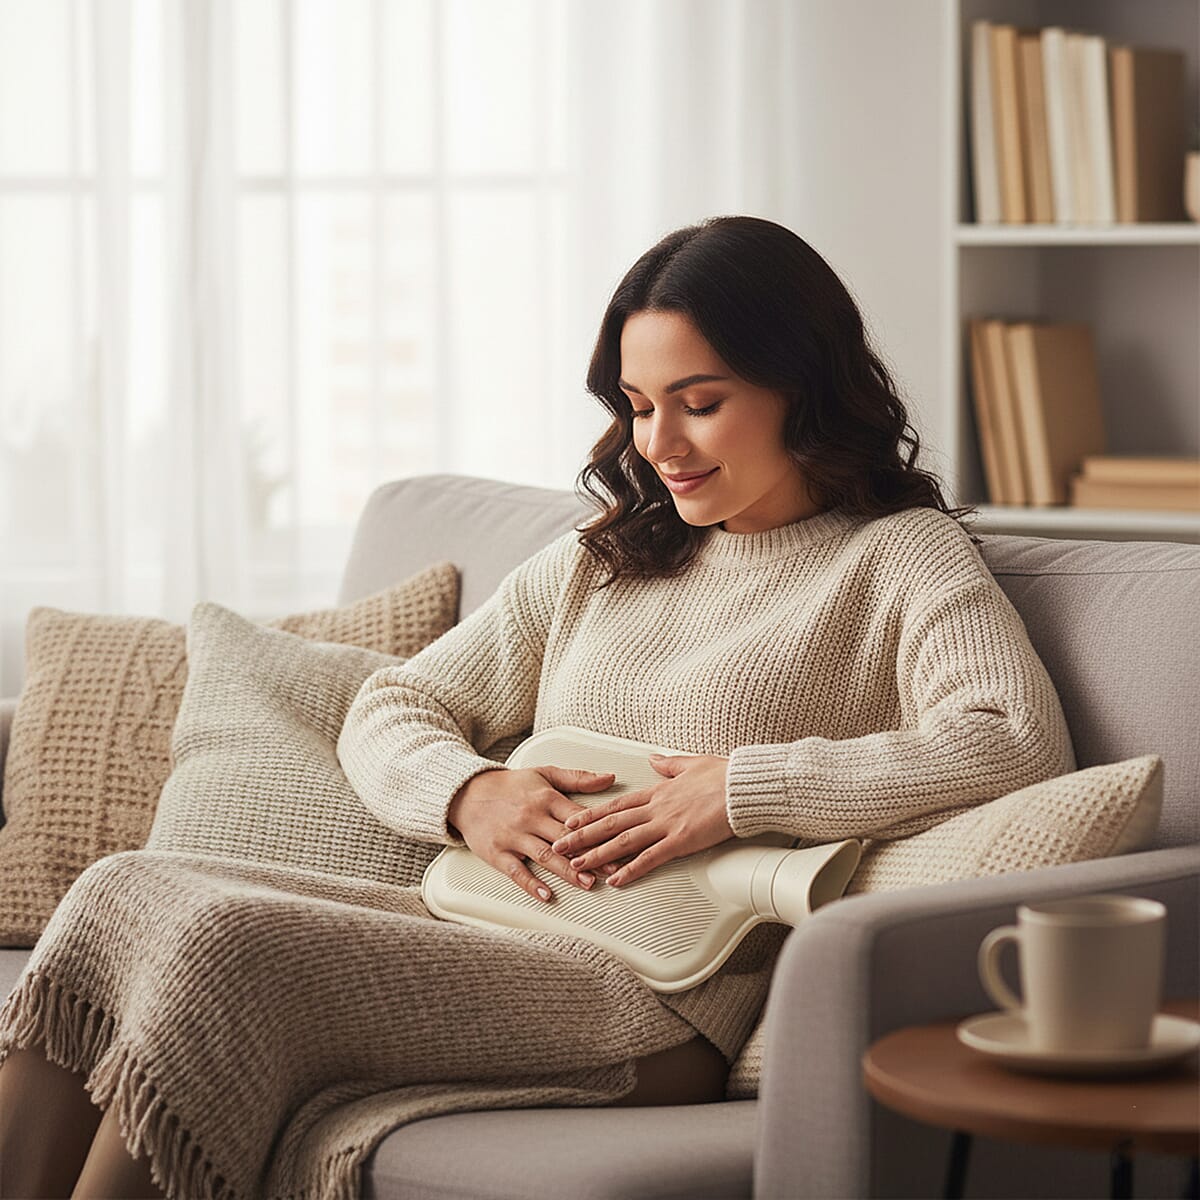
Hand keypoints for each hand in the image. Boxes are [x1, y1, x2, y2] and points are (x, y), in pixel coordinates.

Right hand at [447, 765, 614, 903]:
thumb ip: (579, 778)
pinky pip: (515, 870)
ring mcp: (514, 836)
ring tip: (588, 883)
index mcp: (546, 798)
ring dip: (567, 871)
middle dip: (590, 855)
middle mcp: (531, 817)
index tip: (620, 841)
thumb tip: (610, 778)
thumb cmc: (511, 785)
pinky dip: (530, 883)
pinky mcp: (497, 852)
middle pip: (565, 839)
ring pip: (544, 856)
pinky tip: (546, 894)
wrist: (468, 792)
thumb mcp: (545, 773)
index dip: (600, 830)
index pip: (578, 817)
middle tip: (613, 869)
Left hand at [550, 754, 733, 886]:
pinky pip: (650, 858)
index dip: (591, 814)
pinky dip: (631, 869)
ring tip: (577, 864)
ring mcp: (666, 824)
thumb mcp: (690, 763)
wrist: (743, 786)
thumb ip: (668, 765)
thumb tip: (653, 760)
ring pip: (623, 841)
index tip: (572, 821)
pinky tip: (616, 879)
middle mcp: (656, 808)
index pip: (616, 805)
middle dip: (582, 835)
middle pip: (610, 823)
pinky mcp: (681, 840)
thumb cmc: (723, 776)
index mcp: (658, 791)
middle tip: (560, 845)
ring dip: (597, 853)